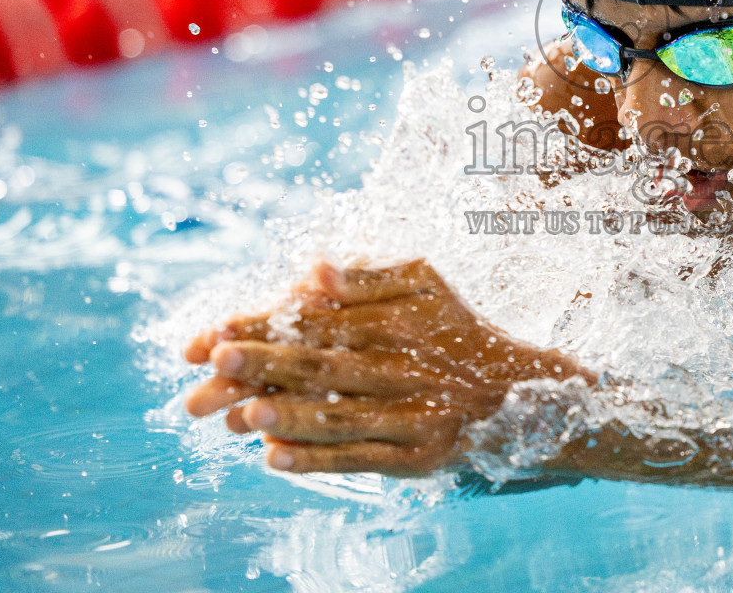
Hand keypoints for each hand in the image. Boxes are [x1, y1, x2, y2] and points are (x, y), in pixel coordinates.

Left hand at [183, 259, 587, 473]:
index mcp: (397, 318)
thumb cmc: (460, 333)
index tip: (212, 331)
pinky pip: (361, 457)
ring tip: (238, 414)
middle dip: (261, 365)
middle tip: (210, 364)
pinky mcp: (418, 457)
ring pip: (340, 413)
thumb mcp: (426, 284)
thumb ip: (368, 277)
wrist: (522, 395)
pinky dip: (317, 460)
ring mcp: (412, 414)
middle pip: (321, 365)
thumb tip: (309, 271)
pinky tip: (274, 458)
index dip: (262, 324)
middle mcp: (403, 364)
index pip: (317, 320)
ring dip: (287, 413)